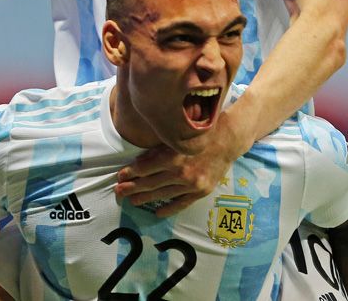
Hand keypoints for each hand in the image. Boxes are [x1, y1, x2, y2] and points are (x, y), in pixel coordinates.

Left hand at [115, 111, 248, 215]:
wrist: (228, 141)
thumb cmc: (200, 134)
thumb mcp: (177, 138)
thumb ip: (158, 150)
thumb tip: (138, 163)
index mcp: (172, 156)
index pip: (144, 168)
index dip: (130, 173)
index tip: (120, 176)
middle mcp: (180, 172)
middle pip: (149, 183)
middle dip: (131, 188)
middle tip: (118, 192)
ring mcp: (190, 184)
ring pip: (162, 194)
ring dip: (144, 198)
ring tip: (132, 201)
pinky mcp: (200, 192)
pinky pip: (180, 204)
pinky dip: (168, 209)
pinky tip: (157, 212)